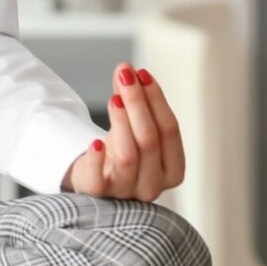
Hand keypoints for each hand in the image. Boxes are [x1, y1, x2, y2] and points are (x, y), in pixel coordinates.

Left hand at [63, 63, 185, 200]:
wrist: (97, 177)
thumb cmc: (122, 150)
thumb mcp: (132, 125)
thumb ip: (131, 100)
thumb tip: (126, 70)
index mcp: (172, 170)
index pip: (170, 130)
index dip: (157, 99)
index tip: (142, 74)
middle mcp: (153, 185)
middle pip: (150, 140)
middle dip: (137, 103)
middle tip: (125, 75)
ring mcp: (126, 193)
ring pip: (129, 156)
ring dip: (121, 123)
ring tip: (113, 98)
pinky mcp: (99, 195)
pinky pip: (98, 181)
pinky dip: (96, 159)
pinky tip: (94, 141)